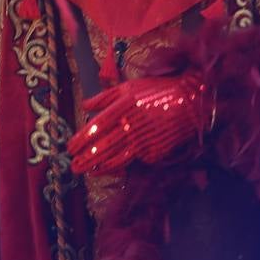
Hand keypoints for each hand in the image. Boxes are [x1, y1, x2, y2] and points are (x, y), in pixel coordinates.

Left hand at [67, 75, 210, 175]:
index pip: (96, 128)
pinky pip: (134, 160)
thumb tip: (84, 106)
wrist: (189, 102)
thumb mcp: (129, 87)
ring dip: (99, 167)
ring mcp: (143, 141)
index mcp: (122, 107)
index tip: (69, 148)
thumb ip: (105, 97)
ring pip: (116, 159)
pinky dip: (120, 165)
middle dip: (85, 159)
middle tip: (73, 166)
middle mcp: (131, 126)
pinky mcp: (154, 153)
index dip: (81, 140)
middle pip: (102, 147)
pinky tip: (109, 169)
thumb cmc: (157, 91)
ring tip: (88, 171)